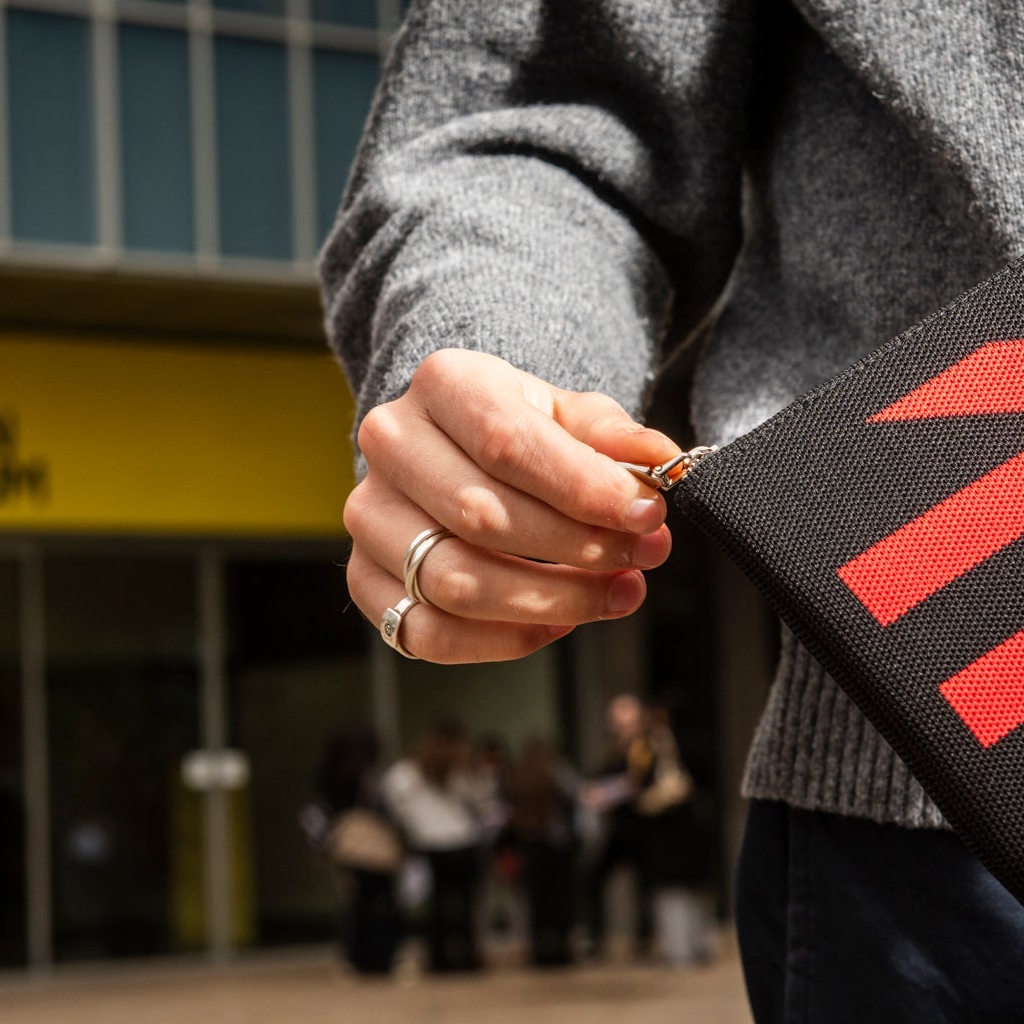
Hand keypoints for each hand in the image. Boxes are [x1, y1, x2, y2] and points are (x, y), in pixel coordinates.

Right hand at [346, 349, 678, 662]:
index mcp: (442, 384)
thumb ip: (613, 437)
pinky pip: (428, 633)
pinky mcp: (364, 577)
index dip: (583, 488)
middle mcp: (391, 444)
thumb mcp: (567, 414)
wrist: (455, 447)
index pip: (507, 443)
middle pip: (482, 517)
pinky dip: (503, 639)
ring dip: (553, 601)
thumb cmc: (518, 431)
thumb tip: (659, 464)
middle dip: (579, 548)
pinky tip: (559, 623)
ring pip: (456, 582)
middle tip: (645, 556)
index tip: (646, 514)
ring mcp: (369, 516)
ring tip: (618, 594)